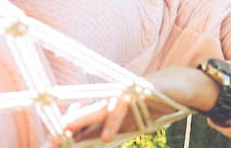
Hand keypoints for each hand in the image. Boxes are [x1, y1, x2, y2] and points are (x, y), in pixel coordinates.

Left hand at [40, 67, 220, 146]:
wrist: (180, 88)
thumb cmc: (154, 106)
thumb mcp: (131, 125)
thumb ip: (112, 132)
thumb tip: (94, 141)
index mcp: (108, 110)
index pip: (83, 121)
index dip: (68, 133)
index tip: (51, 144)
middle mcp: (112, 100)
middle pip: (85, 112)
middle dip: (67, 126)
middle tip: (50, 139)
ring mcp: (124, 93)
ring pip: (99, 107)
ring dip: (82, 120)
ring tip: (66, 130)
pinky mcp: (138, 90)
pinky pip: (122, 105)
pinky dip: (113, 120)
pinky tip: (107, 136)